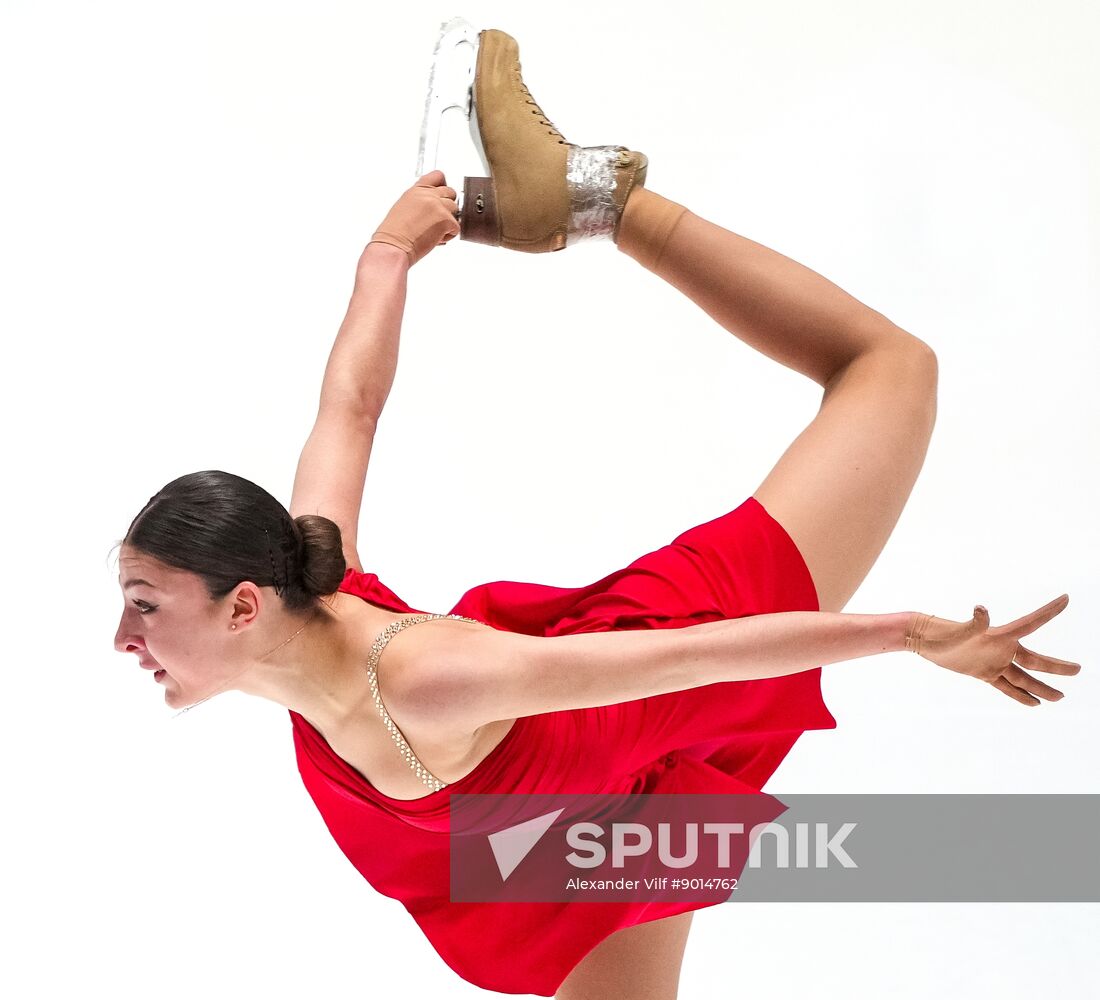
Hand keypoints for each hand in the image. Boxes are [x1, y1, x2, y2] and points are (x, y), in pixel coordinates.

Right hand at [368, 170, 459, 266]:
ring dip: (447, 222)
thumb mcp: (404, 206)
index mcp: (417, 190)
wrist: (393, 245)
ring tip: (432, 231)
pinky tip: (434, 240)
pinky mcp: (446, 220)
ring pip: (455, 210)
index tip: (441, 196)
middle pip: (451, 193)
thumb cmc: (395, 233)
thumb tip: (434, 204)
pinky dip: (448, 236)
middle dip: (447, 207)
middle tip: (435, 220)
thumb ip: (420, 200)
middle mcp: (428, 194)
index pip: (438, 176)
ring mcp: (439, 206)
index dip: (443, 186)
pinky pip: (456, 227)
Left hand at [907, 595, 1080, 705]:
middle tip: (1079, 670)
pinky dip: (1019, 696)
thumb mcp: (960, 630)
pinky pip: (1006, 687)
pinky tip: (1034, 704)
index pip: (1031, 623)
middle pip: (1035, 661)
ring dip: (1041, 688)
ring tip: (1060, 697)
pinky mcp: (983, 673)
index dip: (1050, 611)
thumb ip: (974, 622)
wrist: (925, 640)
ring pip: (1024, 678)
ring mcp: (994, 662)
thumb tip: (981, 609)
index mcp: (1001, 636)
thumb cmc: (942, 632)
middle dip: (1056, 667)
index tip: (1066, 598)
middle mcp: (1002, 649)